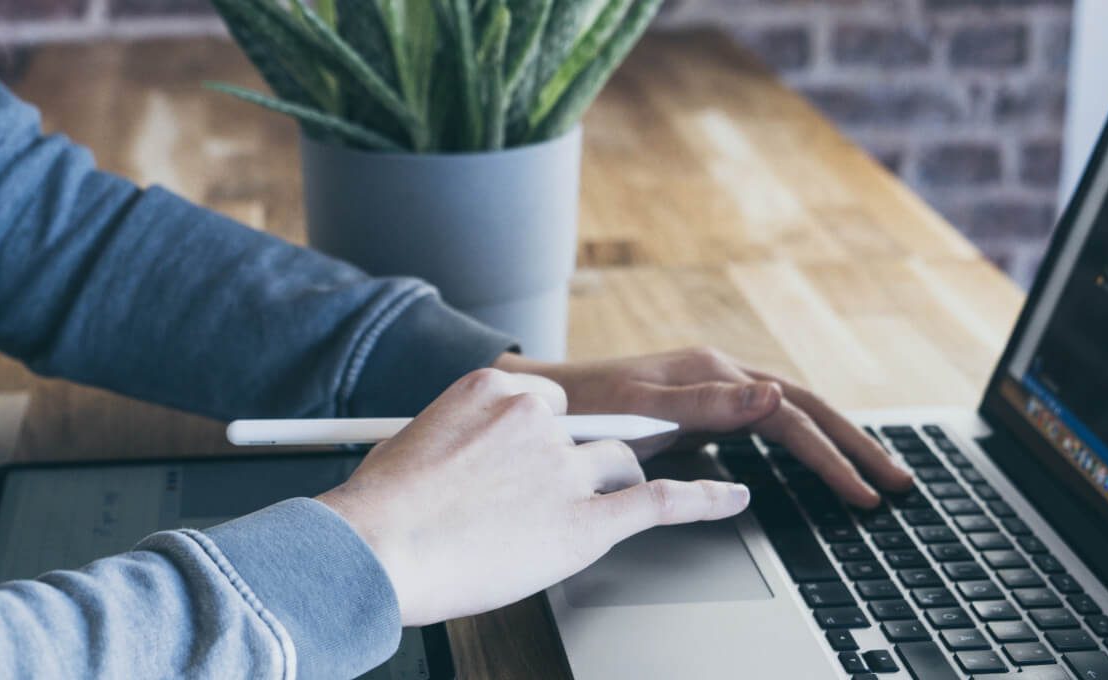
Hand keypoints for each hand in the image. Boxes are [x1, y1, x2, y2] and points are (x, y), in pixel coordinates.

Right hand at [316, 368, 750, 625]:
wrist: (375, 549)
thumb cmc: (379, 512)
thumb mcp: (414, 445)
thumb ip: (458, 442)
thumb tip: (464, 464)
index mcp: (493, 390)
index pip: (551, 404)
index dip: (548, 438)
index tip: (539, 458)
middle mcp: (537, 420)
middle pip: (589, 433)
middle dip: (582, 460)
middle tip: (566, 486)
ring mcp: (565, 470)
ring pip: (618, 465)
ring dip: (618, 483)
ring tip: (609, 502)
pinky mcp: (585, 521)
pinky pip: (661, 501)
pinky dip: (705, 498)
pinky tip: (732, 496)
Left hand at [494, 348, 912, 508]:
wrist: (537, 399)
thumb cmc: (580, 404)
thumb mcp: (641, 403)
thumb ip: (707, 401)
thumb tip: (775, 396)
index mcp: (717, 372)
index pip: (795, 418)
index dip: (834, 458)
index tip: (866, 495)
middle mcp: (723, 375)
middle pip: (808, 410)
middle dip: (858, 447)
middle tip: (901, 485)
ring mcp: (714, 391)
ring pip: (792, 416)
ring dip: (836, 445)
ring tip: (874, 476)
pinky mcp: (702, 410)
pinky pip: (766, 428)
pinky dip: (800, 444)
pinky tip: (816, 465)